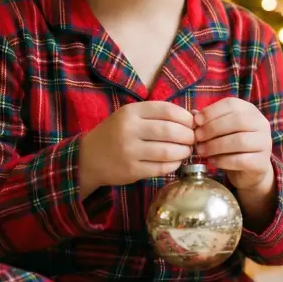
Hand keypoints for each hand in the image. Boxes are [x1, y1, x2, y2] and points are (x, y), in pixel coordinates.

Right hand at [78, 101, 194, 196]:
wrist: (89, 158)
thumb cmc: (115, 134)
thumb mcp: (131, 117)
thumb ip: (157, 115)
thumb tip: (193, 116)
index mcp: (131, 112)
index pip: (167, 110)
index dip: (185, 117)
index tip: (192, 123)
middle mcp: (129, 130)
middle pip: (170, 130)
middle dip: (188, 135)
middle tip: (193, 139)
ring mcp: (130, 151)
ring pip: (167, 151)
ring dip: (183, 152)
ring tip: (186, 151)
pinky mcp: (131, 171)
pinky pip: (160, 168)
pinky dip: (173, 165)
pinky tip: (176, 162)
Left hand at [193, 98, 273, 194]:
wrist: (249, 172)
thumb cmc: (232, 146)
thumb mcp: (221, 130)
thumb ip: (209, 121)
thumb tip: (192, 115)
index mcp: (250, 111)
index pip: (231, 104)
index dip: (212, 111)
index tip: (196, 121)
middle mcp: (261, 124)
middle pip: (237, 120)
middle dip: (213, 129)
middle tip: (197, 138)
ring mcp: (265, 143)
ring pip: (239, 141)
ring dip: (215, 146)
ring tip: (201, 151)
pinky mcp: (262, 162)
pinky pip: (241, 160)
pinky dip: (223, 160)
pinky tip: (212, 161)